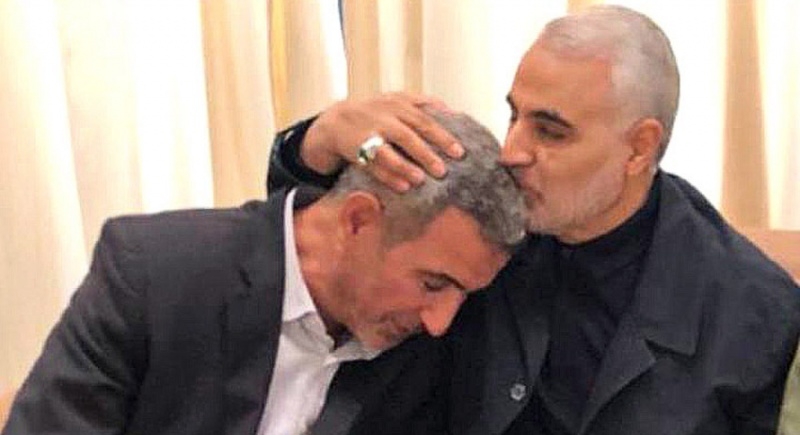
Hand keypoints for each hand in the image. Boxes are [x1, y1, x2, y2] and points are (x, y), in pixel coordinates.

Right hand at [301, 92, 464, 191]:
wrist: (336, 120)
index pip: (425, 120)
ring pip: (388, 151)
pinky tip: (403, 186)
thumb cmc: (375, 112)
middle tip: (442, 171)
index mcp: (399, 105)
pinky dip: (388, 176)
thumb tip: (453, 111)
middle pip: (408, 136)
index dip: (443, 136)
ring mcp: (370, 133)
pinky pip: (373, 165)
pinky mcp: (357, 149)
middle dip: (426, 154)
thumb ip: (423, 103)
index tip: (459, 152)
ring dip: (404, 166)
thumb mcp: (397, 99)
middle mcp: (384, 117)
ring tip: (420, 179)